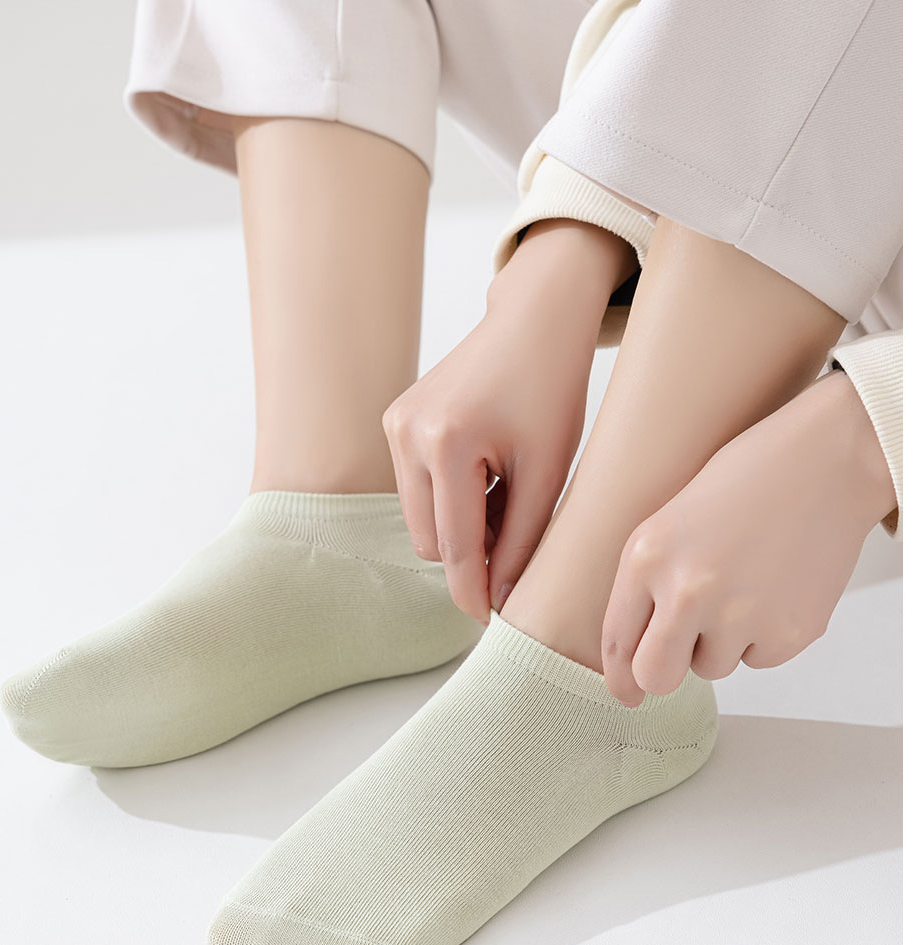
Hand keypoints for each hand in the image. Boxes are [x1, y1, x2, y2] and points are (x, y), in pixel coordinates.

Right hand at [383, 220, 634, 621]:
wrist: (532, 321)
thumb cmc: (551, 389)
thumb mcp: (549, 471)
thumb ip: (524, 541)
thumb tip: (504, 602)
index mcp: (449, 444)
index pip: (456, 546)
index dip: (474, 591)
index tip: (490, 623)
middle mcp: (408, 434)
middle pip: (431, 541)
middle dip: (472, 553)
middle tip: (519, 533)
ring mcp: (394, 425)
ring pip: (419, 520)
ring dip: (459, 527)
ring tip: (506, 496)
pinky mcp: (393, 420)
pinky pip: (415, 489)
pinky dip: (448, 498)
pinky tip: (485, 473)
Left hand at [601, 368, 897, 705]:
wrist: (824, 460)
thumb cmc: (745, 482)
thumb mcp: (670, 523)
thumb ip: (645, 588)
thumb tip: (632, 665)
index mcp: (647, 558)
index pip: (617, 642)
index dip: (620, 678)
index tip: (626, 693)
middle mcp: (688, 591)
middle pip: (657, 677)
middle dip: (664, 673)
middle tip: (681, 653)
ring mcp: (741, 615)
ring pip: (713, 667)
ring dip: (723, 641)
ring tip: (743, 584)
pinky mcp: (789, 632)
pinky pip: (760, 659)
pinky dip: (765, 635)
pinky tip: (775, 586)